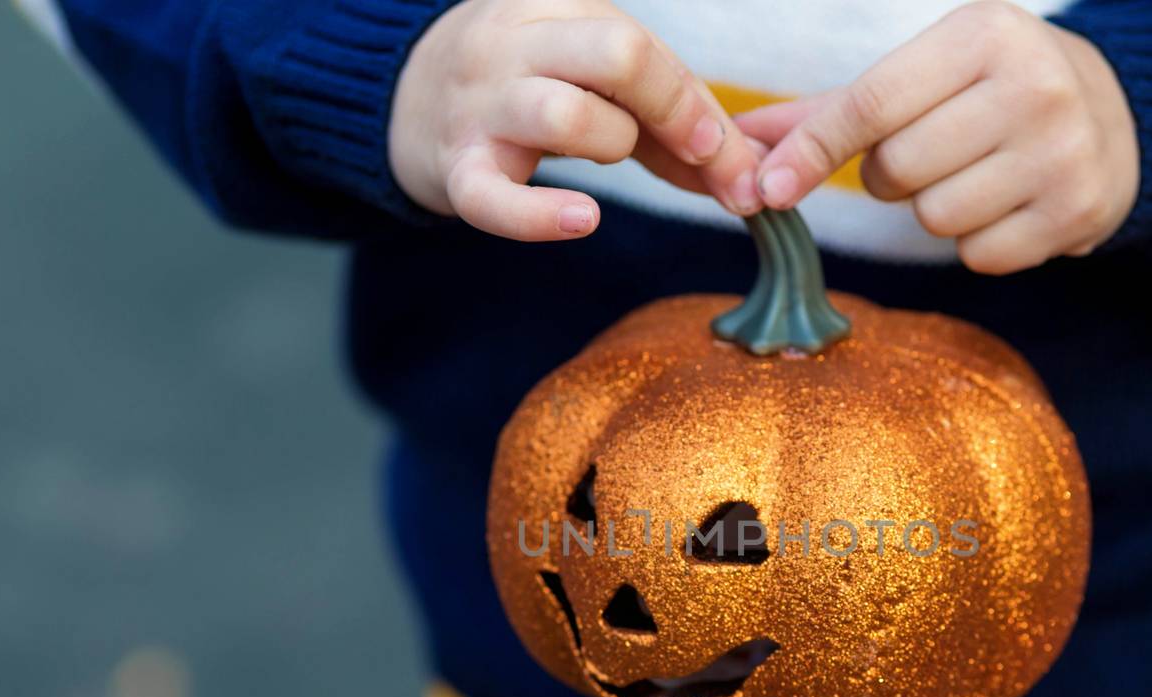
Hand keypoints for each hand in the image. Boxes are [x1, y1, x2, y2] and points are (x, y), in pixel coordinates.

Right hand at [389, 0, 761, 240]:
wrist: (404, 101)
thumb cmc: (527, 89)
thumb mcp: (595, 84)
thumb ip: (670, 125)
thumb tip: (747, 179)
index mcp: (555, 8)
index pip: (642, 45)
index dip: (697, 105)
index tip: (729, 154)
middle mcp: (513, 45)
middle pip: (616, 55)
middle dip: (672, 111)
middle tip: (695, 157)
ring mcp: (479, 105)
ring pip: (564, 115)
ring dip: (610, 148)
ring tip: (606, 163)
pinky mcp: (455, 170)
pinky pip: (494, 200)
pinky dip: (541, 217)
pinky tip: (584, 220)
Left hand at [739, 1, 1137, 274]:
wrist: (1116, 116)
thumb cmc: (992, 91)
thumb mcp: (925, 74)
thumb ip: (832, 111)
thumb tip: (743, 142)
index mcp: (983, 35)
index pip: (871, 104)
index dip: (812, 151)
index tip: (767, 188)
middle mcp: (1031, 86)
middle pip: (897, 169)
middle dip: (890, 175)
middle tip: (929, 154)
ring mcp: (1062, 151)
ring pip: (935, 218)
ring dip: (933, 209)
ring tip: (973, 174)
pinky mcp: (1077, 211)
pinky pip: (978, 255)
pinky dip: (978, 241)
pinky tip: (1007, 204)